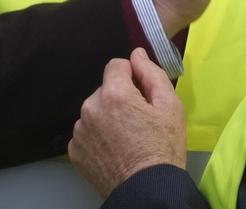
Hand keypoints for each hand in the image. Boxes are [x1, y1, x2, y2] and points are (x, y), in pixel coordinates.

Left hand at [70, 49, 186, 197]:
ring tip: (126, 139)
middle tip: (138, 122)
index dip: (132, 76)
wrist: (148, 191)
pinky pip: (86, 133)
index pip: (116, 66)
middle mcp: (90, 108)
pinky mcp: (75, 150)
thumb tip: (137, 54)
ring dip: (107, 118)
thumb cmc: (163, 150)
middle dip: (120, 99)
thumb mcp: (170, 106)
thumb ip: (152, 74)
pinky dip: (98, 137)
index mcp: (113, 94)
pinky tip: (114, 150)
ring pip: (94, 111)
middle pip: (105, 90)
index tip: (142, 95)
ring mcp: (80, 131)